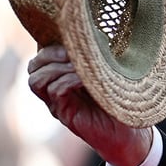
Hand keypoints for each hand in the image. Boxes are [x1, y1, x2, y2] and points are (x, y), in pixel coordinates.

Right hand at [27, 45, 151, 165]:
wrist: (131, 133)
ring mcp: (58, 104)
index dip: (50, 46)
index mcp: (63, 77)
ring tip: (79, 67)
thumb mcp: (110, 72)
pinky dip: (68, 81)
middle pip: (34, 67)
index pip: (41, 57)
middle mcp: (56, 90)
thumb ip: (98, 56)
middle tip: (71, 53)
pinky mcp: (65, 115)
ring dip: (57, 68)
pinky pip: (55, 92)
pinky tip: (85, 79)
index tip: (71, 39)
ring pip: (37, 80)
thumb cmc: (123, 99)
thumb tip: (97, 32)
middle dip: (49, 55)